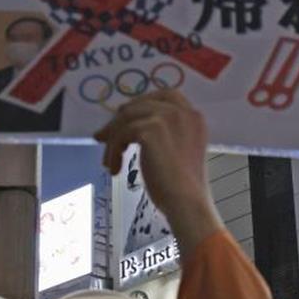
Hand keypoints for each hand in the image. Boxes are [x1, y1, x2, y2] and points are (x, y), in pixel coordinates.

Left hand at [94, 90, 222, 252]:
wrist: (187, 202)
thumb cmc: (183, 186)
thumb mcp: (178, 150)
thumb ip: (166, 133)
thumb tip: (130, 126)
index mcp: (194, 117)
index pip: (166, 95)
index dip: (143, 103)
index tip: (126, 118)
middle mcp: (183, 112)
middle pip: (140, 104)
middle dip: (120, 120)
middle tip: (103, 137)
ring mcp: (167, 118)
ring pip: (127, 118)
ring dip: (113, 139)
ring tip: (110, 161)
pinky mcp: (150, 130)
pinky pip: (121, 134)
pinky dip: (113, 151)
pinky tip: (114, 169)